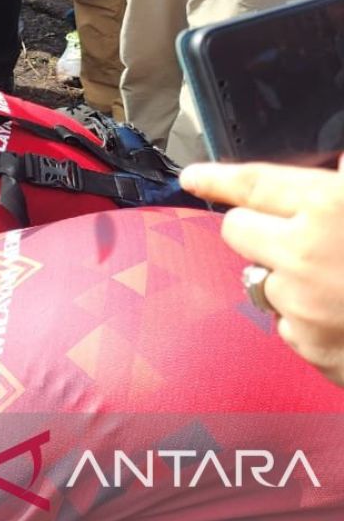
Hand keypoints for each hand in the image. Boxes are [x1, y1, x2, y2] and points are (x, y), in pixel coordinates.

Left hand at [180, 159, 343, 386]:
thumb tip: (337, 171)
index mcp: (329, 208)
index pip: (253, 184)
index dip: (217, 178)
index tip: (192, 176)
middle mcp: (304, 255)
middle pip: (238, 232)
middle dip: (258, 228)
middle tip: (298, 233)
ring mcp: (304, 306)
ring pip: (260, 281)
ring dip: (286, 277)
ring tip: (339, 281)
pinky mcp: (313, 350)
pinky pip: (290, 326)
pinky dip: (310, 320)